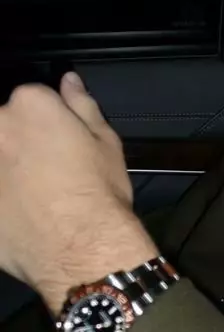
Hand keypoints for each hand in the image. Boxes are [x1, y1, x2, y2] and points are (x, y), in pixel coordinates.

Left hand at [0, 74, 155, 313]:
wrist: (81, 249)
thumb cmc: (99, 193)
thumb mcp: (105, 141)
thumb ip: (82, 105)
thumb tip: (69, 81)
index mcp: (31, 105)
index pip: (30, 97)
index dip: (47, 120)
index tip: (58, 141)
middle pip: (4, 125)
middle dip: (20, 143)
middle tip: (45, 171)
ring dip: (8, 170)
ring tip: (32, 196)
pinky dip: (3, 197)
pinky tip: (19, 212)